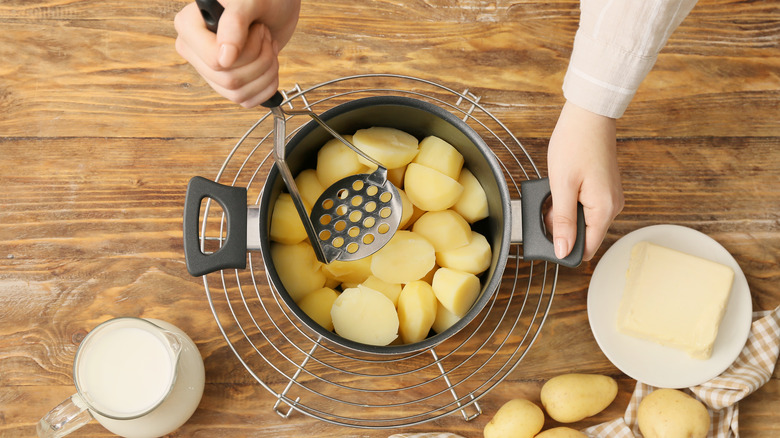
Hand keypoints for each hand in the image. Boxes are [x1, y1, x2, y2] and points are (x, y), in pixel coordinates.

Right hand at [174, 0, 299, 107]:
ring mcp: (209, 69)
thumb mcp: (250, 0)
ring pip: (238, 93)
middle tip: (265, 35)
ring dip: (266, 72)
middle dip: (260, 60)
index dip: (246, 51)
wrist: (276, 6)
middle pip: (228, 79)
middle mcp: (194, 50)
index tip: (257, 29)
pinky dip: (267, 86)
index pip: (215, 60)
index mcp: (189, 27)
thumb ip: (234, 22)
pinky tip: (270, 65)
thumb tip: (224, 59)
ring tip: (268, 47)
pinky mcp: (226, 83)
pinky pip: (245, 100)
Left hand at [546, 101, 623, 260]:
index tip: (547, 239)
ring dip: (564, 213)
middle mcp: (612, 206)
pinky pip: (585, 206)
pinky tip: (561, 187)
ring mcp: (610, 197)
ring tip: (553, 192)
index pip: (587, 249)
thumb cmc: (575, 144)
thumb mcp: (561, 186)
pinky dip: (570, 202)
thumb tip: (563, 251)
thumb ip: (562, 221)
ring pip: (583, 220)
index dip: (565, 249)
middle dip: (561, 227)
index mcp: (604, 210)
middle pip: (584, 235)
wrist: (588, 115)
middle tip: (546, 206)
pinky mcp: (604, 189)